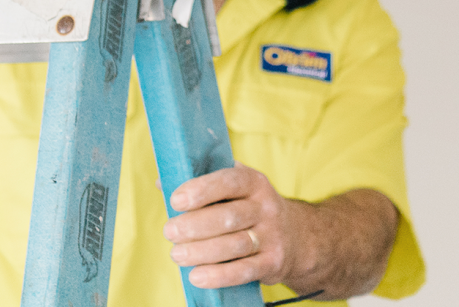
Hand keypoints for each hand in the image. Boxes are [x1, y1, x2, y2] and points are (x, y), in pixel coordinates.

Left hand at [163, 163, 295, 290]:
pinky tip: (197, 276)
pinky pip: (244, 271)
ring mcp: (272, 235)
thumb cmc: (250, 209)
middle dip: (194, 225)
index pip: (229, 181)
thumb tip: (162, 183)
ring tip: (177, 254)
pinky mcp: (272, 262)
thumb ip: (202, 184)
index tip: (176, 200)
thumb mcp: (235, 189)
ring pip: (234, 245)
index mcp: (254, 182)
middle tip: (169, 232)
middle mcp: (266, 206)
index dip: (202, 190)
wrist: (296, 237)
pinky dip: (219, 276)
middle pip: (229, 216)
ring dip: (201, 251)